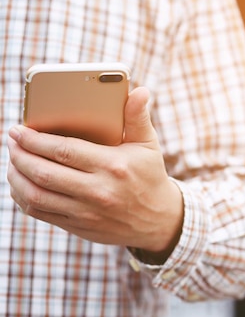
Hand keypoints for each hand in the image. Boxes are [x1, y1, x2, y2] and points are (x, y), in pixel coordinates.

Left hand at [7, 87, 182, 261]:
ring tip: (13, 160)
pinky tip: (20, 182)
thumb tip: (140, 90)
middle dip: (20, 155)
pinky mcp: (78, 226)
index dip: (35, 140)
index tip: (19, 129)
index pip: (64, 150)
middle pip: (44, 172)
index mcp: (114, 166)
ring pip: (36, 194)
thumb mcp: (148, 145)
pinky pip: (40, 212)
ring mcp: (86, 212)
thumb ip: (138, 117)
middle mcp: (98, 191)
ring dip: (16, 176)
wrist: (158, 220)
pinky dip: (22, 196)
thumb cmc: (149, 175)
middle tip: (11, 141)